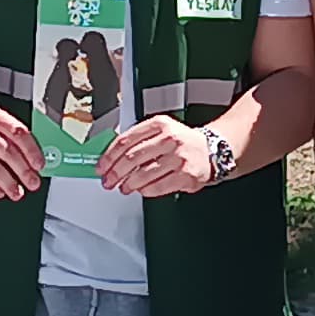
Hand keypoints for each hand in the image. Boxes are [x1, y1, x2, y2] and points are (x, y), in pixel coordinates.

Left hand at [99, 116, 221, 197]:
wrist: (212, 150)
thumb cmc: (182, 142)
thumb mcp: (161, 131)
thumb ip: (138, 140)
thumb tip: (110, 158)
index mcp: (159, 124)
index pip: (125, 140)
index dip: (109, 156)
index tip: (101, 167)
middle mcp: (170, 138)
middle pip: (132, 158)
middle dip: (115, 173)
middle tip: (108, 181)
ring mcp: (179, 157)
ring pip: (143, 174)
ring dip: (129, 184)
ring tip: (124, 188)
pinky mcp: (186, 175)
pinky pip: (158, 186)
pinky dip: (146, 191)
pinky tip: (142, 190)